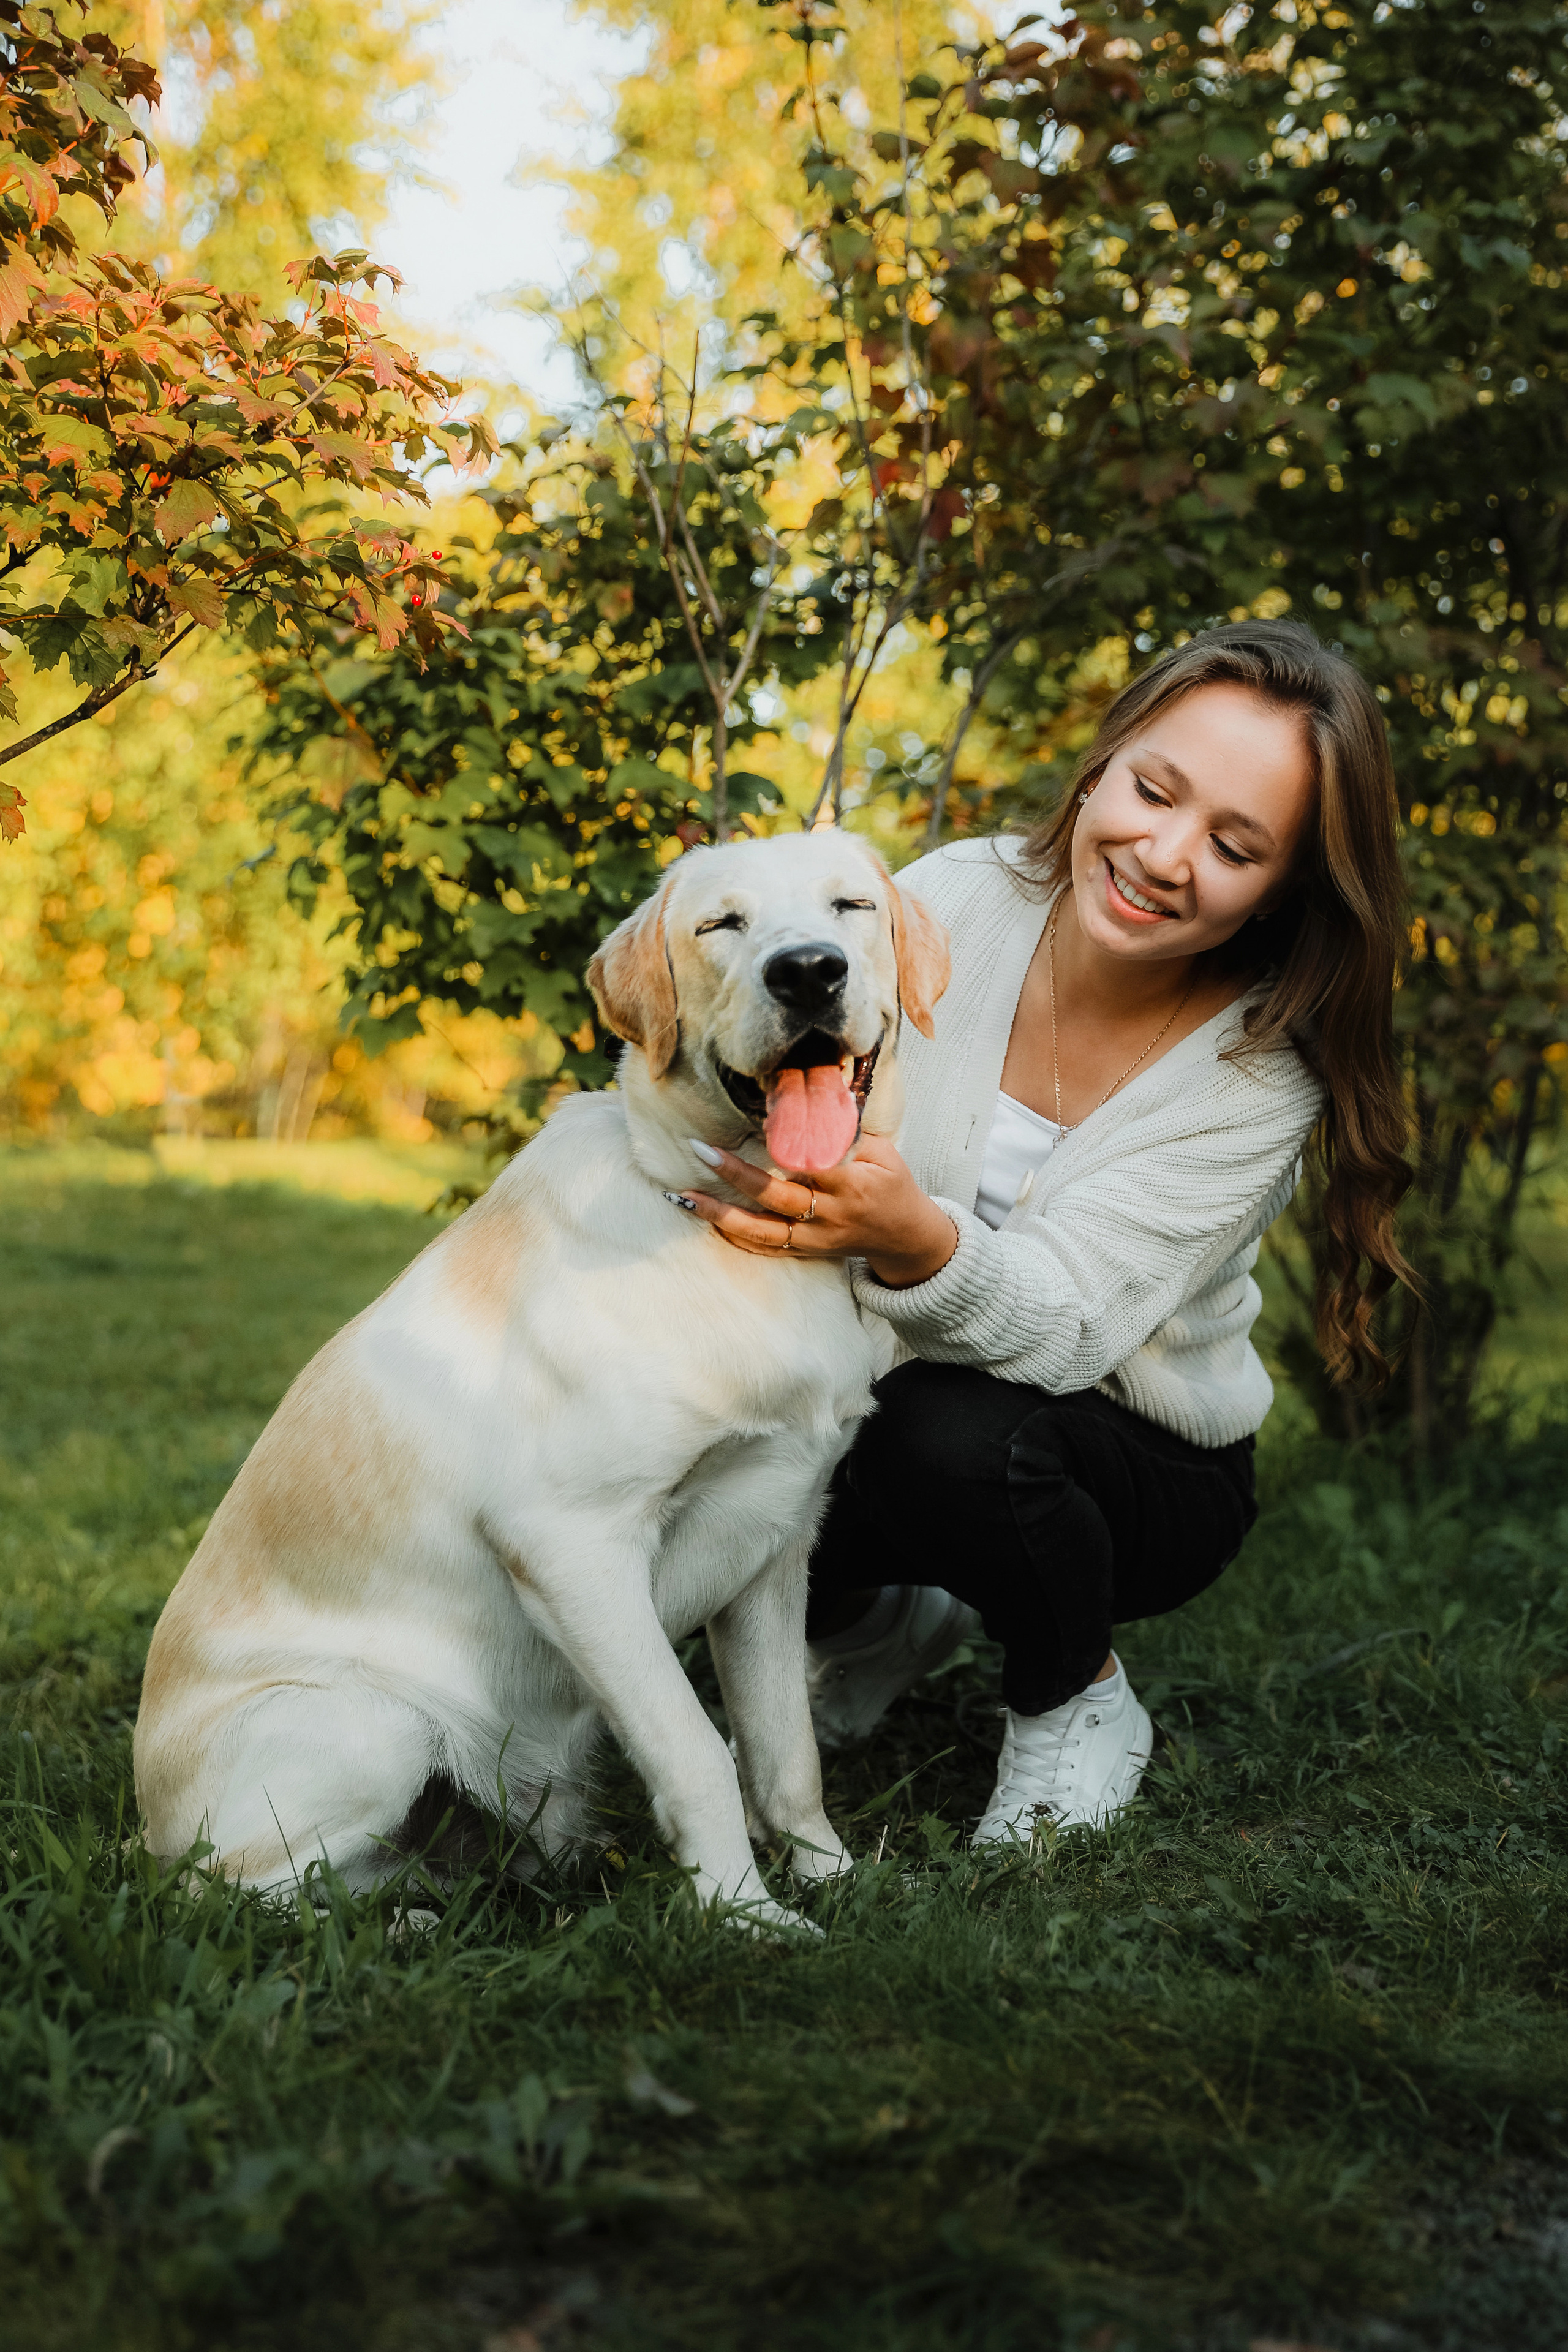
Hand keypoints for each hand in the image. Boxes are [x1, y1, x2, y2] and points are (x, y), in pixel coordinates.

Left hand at [674, 1133, 957, 1288]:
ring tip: (683, 1197)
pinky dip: (734, 1236)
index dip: (781, 1143)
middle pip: (776, 1196)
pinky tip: (705, 1219)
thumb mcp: (883, 1152)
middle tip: (699, 1149)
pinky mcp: (806, 1252)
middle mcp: (830, 1215)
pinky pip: (765, 1248)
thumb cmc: (892, 1185)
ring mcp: (815, 1239)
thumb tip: (810, 1094)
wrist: (906, 1237)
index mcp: (852, 1185)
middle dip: (735, 1174)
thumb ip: (846, 1130)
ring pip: (761, 1230)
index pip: (810, 1162)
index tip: (753, 1120)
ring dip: (719, 1214)